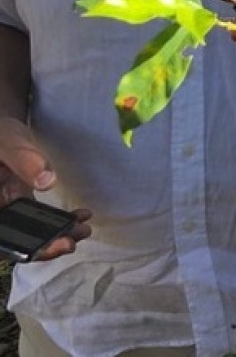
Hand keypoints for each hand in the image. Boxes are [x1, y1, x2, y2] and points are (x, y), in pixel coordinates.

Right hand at [0, 116, 91, 258]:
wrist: (3, 131)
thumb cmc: (1, 134)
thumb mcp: (9, 141)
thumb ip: (24, 159)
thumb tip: (47, 182)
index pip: (1, 238)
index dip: (18, 249)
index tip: (44, 248)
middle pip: (13, 241)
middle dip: (43, 246)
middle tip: (71, 242)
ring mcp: (7, 210)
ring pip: (28, 234)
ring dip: (55, 236)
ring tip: (82, 231)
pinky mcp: (20, 204)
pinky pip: (38, 220)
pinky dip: (58, 222)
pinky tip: (80, 217)